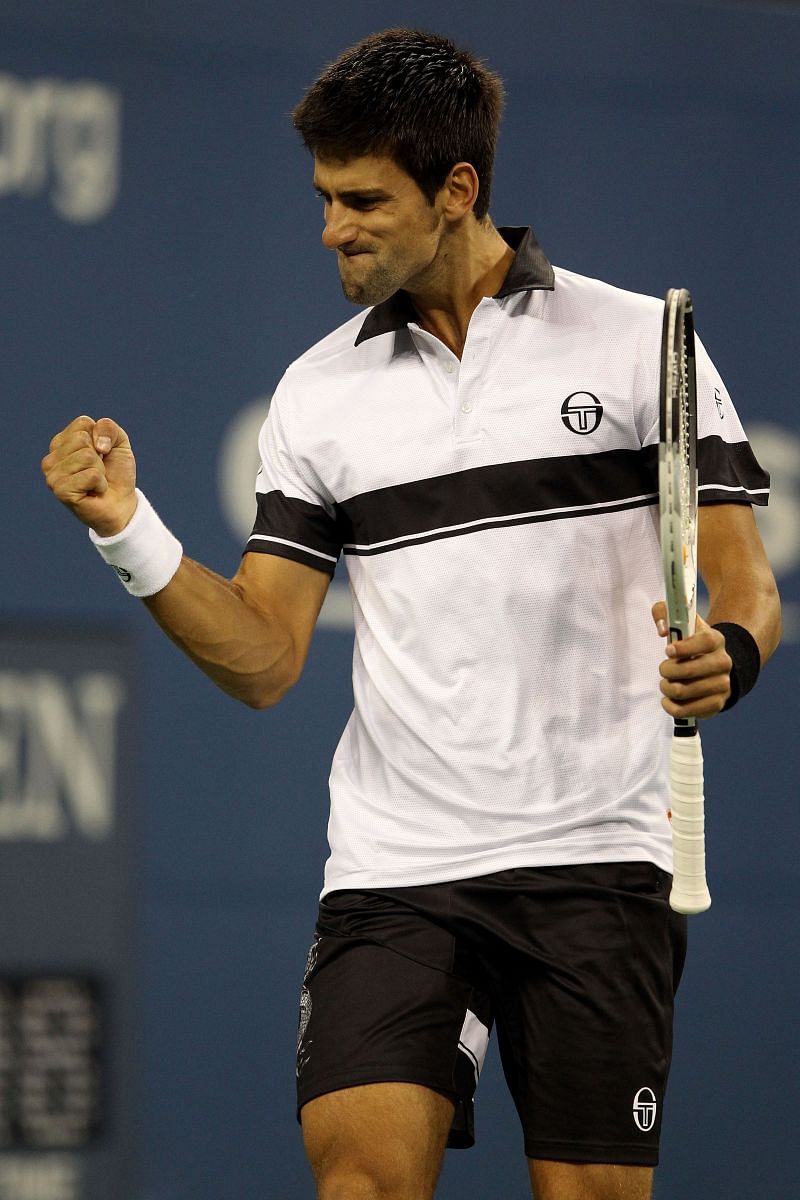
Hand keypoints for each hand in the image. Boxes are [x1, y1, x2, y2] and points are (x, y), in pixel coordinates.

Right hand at [42, 415, 137, 536]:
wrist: (122, 505)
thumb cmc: (116, 474)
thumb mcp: (119, 443)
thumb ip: (108, 427)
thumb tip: (97, 445)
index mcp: (61, 442)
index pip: (82, 423)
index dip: (101, 438)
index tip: (102, 455)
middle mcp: (52, 458)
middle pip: (82, 438)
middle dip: (100, 456)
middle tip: (98, 472)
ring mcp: (53, 475)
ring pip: (87, 456)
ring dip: (100, 471)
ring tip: (96, 482)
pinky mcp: (61, 490)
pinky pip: (91, 475)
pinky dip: (101, 484)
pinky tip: (94, 492)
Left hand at [652, 602, 732, 718]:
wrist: (714, 667)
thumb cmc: (690, 642)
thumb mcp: (681, 622)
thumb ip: (664, 612)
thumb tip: (662, 630)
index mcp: (715, 640)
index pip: (703, 642)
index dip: (683, 648)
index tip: (667, 650)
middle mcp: (723, 662)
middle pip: (688, 671)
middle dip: (666, 670)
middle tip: (664, 669)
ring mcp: (722, 685)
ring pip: (682, 691)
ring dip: (666, 687)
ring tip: (666, 683)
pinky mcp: (716, 704)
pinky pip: (685, 711)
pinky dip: (670, 706)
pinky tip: (669, 699)